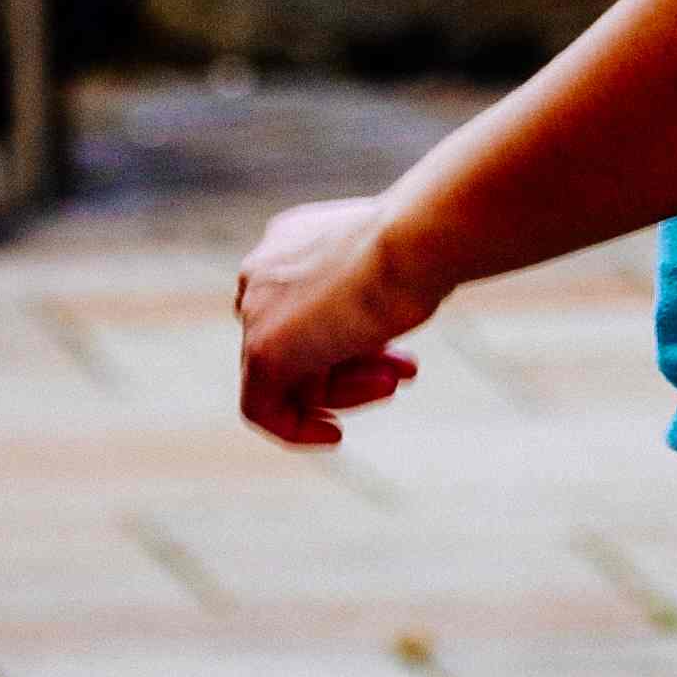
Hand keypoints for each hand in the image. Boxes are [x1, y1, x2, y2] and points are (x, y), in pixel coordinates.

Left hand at [236, 195, 422, 450]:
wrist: (413, 240)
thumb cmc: (419, 246)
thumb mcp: (393, 265)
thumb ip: (369, 291)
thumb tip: (374, 328)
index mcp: (290, 240)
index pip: (306, 306)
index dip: (352, 336)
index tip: (389, 354)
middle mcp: (264, 271)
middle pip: (300, 341)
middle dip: (355, 366)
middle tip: (400, 377)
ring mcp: (257, 312)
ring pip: (289, 375)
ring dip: (346, 391)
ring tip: (395, 385)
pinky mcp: (261, 353)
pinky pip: (261, 408)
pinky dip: (295, 429)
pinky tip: (333, 436)